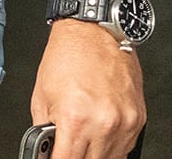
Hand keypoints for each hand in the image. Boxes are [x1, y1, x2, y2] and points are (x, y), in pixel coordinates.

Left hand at [30, 19, 145, 158]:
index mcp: (75, 119)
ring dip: (93, 155)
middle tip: (65, 147)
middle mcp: (104, 124)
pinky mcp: (138, 120)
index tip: (52, 158)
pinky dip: (111, 147)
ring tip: (80, 140)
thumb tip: (47, 149)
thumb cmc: (66, 57)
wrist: (94, 33)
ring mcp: (125, 124)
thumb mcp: (41, 96)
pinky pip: (125, 148)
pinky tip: (97, 136)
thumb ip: (44, 129)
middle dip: (74, 157)